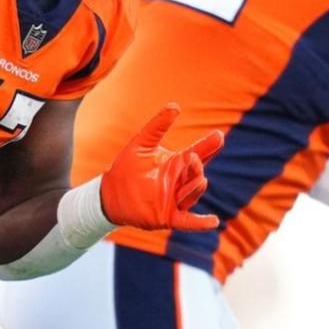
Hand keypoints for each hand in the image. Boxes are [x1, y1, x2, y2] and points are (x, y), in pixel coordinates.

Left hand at [98, 104, 223, 231]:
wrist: (110, 192)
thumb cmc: (127, 166)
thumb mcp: (142, 143)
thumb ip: (157, 126)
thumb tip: (175, 106)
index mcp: (176, 164)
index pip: (198, 154)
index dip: (209, 146)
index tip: (218, 136)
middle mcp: (179, 182)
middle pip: (196, 174)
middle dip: (197, 167)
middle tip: (193, 157)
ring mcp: (175, 200)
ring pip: (192, 194)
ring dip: (196, 188)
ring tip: (200, 179)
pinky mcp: (167, 216)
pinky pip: (188, 221)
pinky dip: (200, 223)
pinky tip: (213, 221)